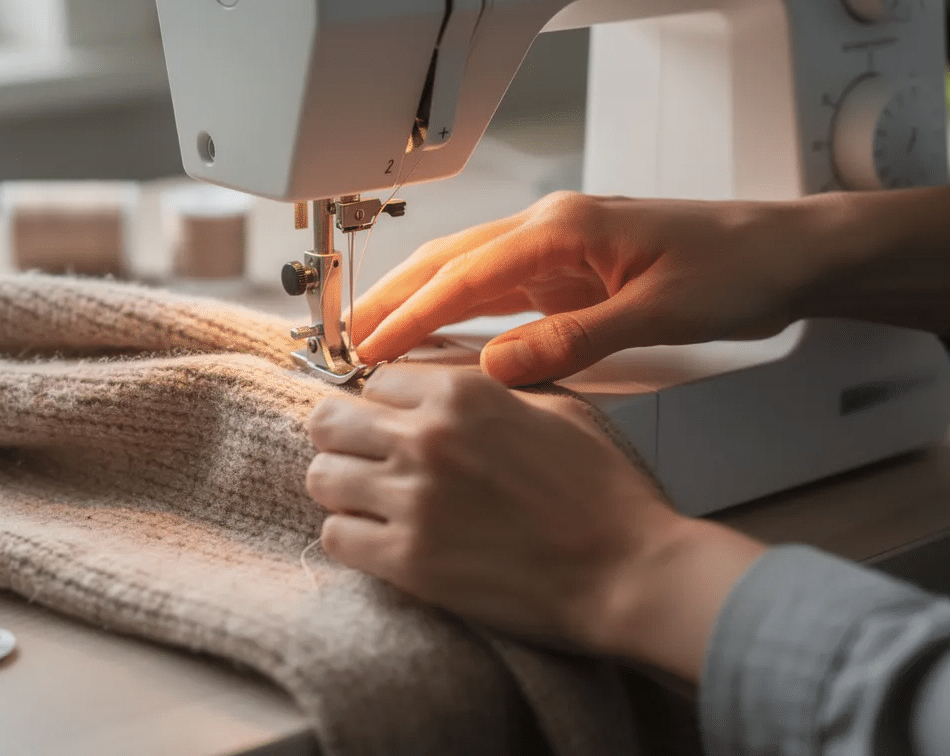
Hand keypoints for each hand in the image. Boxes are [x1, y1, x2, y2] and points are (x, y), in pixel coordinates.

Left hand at [305, 364, 766, 680]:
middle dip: (343, 438)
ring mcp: (413, 500)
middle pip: (328, 420)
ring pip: (321, 478)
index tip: (392, 424)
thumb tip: (437, 381)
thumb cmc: (601, 491)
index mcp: (462, 393)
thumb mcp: (553, 407)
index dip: (383, 403)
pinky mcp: (409, 560)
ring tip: (372, 502)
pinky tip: (381, 539)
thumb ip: (486, 388)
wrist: (628, 571)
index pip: (374, 378)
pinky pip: (335, 537)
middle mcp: (427, 438)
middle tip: (366, 460)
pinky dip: (351, 537)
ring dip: (343, 489)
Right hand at [352, 186, 949, 385]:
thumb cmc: (737, 269)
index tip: (368, 349)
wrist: (788, 254)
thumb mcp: (659, 312)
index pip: (465, 275)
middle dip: (393, 299)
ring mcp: (560, 249)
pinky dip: (459, 313)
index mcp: (564, 230)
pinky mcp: (573, 272)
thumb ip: (574, 340)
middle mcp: (552, 231)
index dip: (410, 315)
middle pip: (449, 261)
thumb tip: (496, 368)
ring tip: (374, 340)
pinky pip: (498, 290)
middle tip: (345, 341)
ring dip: (419, 303)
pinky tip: (443, 340)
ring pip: (467, 272)